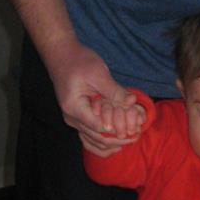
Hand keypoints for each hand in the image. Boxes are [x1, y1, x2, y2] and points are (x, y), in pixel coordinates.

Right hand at [43, 38, 141, 155]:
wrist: (62, 56)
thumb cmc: (79, 61)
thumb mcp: (98, 73)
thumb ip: (114, 90)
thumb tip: (132, 101)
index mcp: (75, 109)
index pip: (100, 128)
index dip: (119, 130)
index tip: (135, 129)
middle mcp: (72, 118)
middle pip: (97, 138)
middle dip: (118, 139)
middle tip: (137, 135)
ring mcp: (73, 119)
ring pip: (93, 140)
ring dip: (112, 142)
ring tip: (130, 138)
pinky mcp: (78, 117)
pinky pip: (89, 136)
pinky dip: (103, 141)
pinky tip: (116, 143)